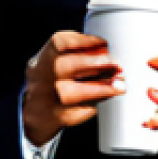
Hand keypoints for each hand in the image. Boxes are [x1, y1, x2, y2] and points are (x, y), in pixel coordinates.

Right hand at [23, 31, 124, 146]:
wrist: (38, 113)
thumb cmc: (54, 82)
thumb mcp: (58, 63)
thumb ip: (79, 55)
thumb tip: (107, 53)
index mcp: (42, 59)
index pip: (58, 43)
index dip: (83, 41)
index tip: (104, 43)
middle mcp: (40, 78)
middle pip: (64, 66)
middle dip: (95, 63)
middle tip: (117, 65)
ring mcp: (46, 99)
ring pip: (70, 94)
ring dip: (100, 88)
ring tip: (119, 85)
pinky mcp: (56, 118)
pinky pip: (77, 112)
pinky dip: (94, 104)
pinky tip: (105, 97)